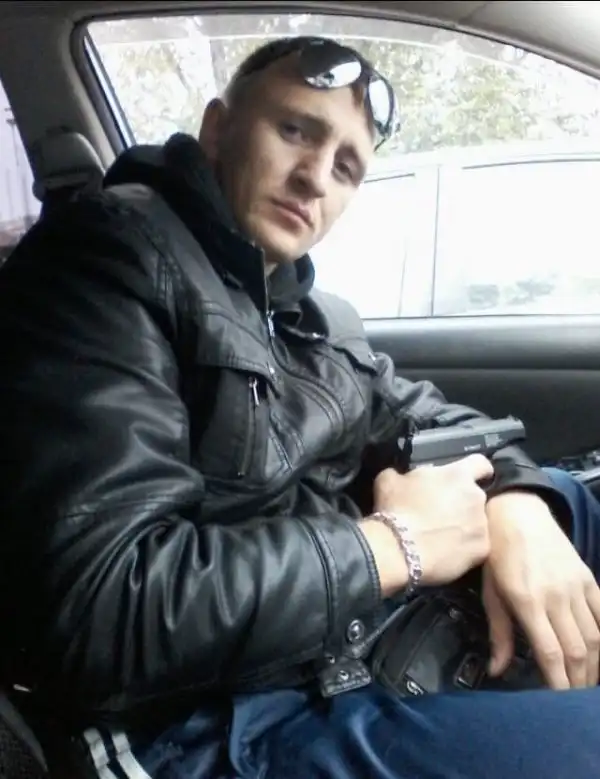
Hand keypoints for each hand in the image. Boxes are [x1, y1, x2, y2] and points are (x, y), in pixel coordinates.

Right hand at [365, 455, 492, 591]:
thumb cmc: (395, 509)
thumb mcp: (390, 480)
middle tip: (443, 512)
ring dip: (465, 526)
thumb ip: (405, 474)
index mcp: (457, 474)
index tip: (467, 479)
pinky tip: (448, 552)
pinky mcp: (481, 549)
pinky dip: (465, 548)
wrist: (399, 548)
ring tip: (443, 536)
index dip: (476, 471)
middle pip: (477, 496)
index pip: (481, 464)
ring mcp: (482, 524)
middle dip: (464, 502)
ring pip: (478, 522)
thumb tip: (403, 477)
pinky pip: (477, 546)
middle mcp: (476, 496)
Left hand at [483, 491, 599, 688]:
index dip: (557, 681)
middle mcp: (555, 596)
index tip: (558, 702)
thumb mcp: (491, 592)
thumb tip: (497, 671)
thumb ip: (499, 632)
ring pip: (595, 636)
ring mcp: (575, 586)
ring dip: (594, 665)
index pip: (549, 651)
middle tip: (574, 702)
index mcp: (527, 600)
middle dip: (578, 680)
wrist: (517, 512)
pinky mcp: (587, 578)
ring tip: (587, 684)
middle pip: (577, 650)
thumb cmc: (496, 554)